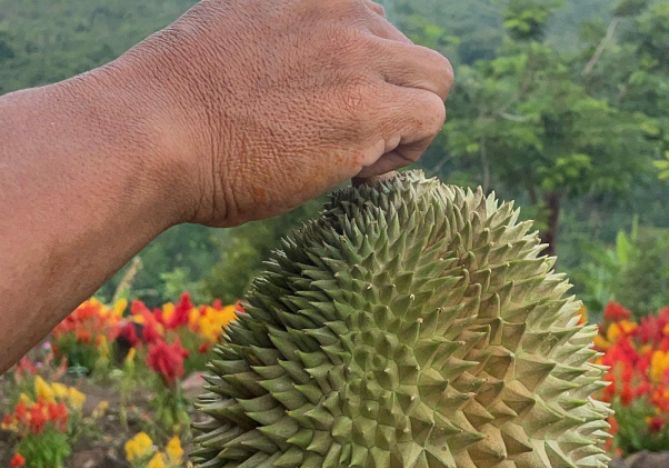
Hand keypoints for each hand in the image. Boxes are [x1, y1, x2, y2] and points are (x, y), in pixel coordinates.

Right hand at [115, 0, 453, 224]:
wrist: (157, 133)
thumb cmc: (179, 103)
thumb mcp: (232, 34)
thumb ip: (282, 38)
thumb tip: (299, 74)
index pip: (372, 20)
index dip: (364, 71)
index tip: (331, 106)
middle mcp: (341, 10)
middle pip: (410, 51)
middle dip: (393, 97)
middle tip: (354, 139)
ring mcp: (358, 55)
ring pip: (435, 81)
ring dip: (408, 124)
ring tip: (362, 160)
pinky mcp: (368, 110)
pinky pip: (429, 120)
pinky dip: (407, 153)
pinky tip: (360, 175)